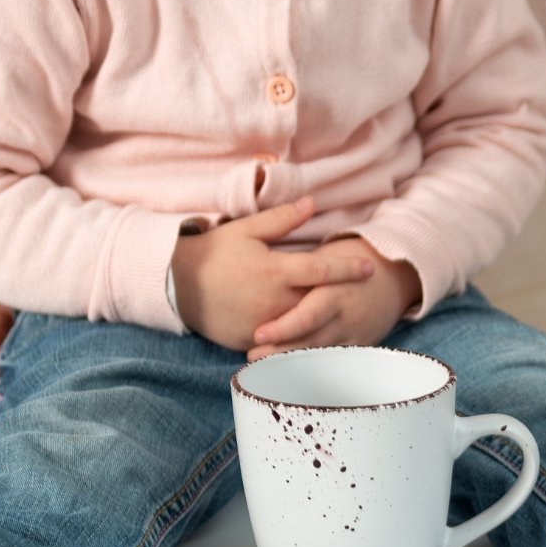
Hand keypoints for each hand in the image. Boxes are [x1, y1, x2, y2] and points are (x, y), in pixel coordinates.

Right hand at [171, 198, 374, 351]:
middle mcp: (274, 301)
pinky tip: (321, 337)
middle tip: (371, 295)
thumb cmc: (213, 253)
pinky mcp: (252, 341)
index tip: (370, 268)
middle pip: (320, 302)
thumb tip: (312, 204)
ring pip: (305, 327)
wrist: (174, 286)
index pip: (322, 269)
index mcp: (275, 271)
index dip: (348, 269)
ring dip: (328, 323)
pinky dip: (301, 339)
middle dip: (344, 298)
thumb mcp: (245, 230)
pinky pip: (284, 342)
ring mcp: (263, 325)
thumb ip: (281, 219)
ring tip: (351, 318)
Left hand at [247, 237, 421, 359]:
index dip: (282, 328)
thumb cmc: (348, 261)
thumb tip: (257, 277)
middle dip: (280, 350)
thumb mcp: (325, 258)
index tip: (257, 334)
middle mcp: (345, 315)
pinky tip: (291, 368)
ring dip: (291, 360)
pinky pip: (334, 358)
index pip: (306, 315)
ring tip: (262, 365)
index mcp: (334, 290)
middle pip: (311, 339)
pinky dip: (312, 364)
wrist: (395, 274)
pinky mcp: (360, 344)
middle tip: (252, 356)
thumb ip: (298, 271)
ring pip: (321, 354)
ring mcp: (354, 333)